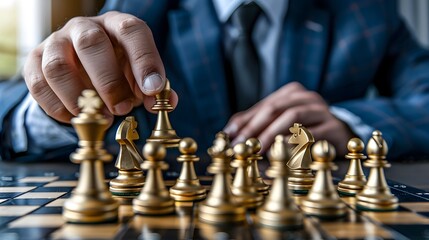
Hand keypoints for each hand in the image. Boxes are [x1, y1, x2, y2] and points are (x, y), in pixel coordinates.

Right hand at [23, 11, 177, 123]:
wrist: (81, 64)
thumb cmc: (118, 68)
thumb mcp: (138, 75)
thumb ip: (153, 88)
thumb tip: (168, 103)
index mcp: (116, 26)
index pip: (131, 31)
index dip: (144, 60)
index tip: (153, 89)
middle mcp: (84, 28)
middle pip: (90, 44)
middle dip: (109, 82)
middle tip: (123, 108)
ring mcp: (56, 42)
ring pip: (58, 66)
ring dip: (80, 98)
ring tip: (100, 118)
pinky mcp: (35, 62)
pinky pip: (39, 84)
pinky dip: (58, 108)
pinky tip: (76, 118)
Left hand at [223, 82, 353, 155]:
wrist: (341, 133)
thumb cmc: (304, 127)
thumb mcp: (280, 121)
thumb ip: (256, 123)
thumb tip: (228, 131)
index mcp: (292, 92)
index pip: (264, 105)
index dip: (245, 121)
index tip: (230, 137)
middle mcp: (308, 97)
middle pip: (276, 108)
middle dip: (255, 127)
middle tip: (242, 145)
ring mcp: (323, 110)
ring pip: (293, 116)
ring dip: (273, 133)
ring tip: (259, 149)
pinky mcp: (334, 127)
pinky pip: (312, 134)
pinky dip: (295, 142)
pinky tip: (282, 152)